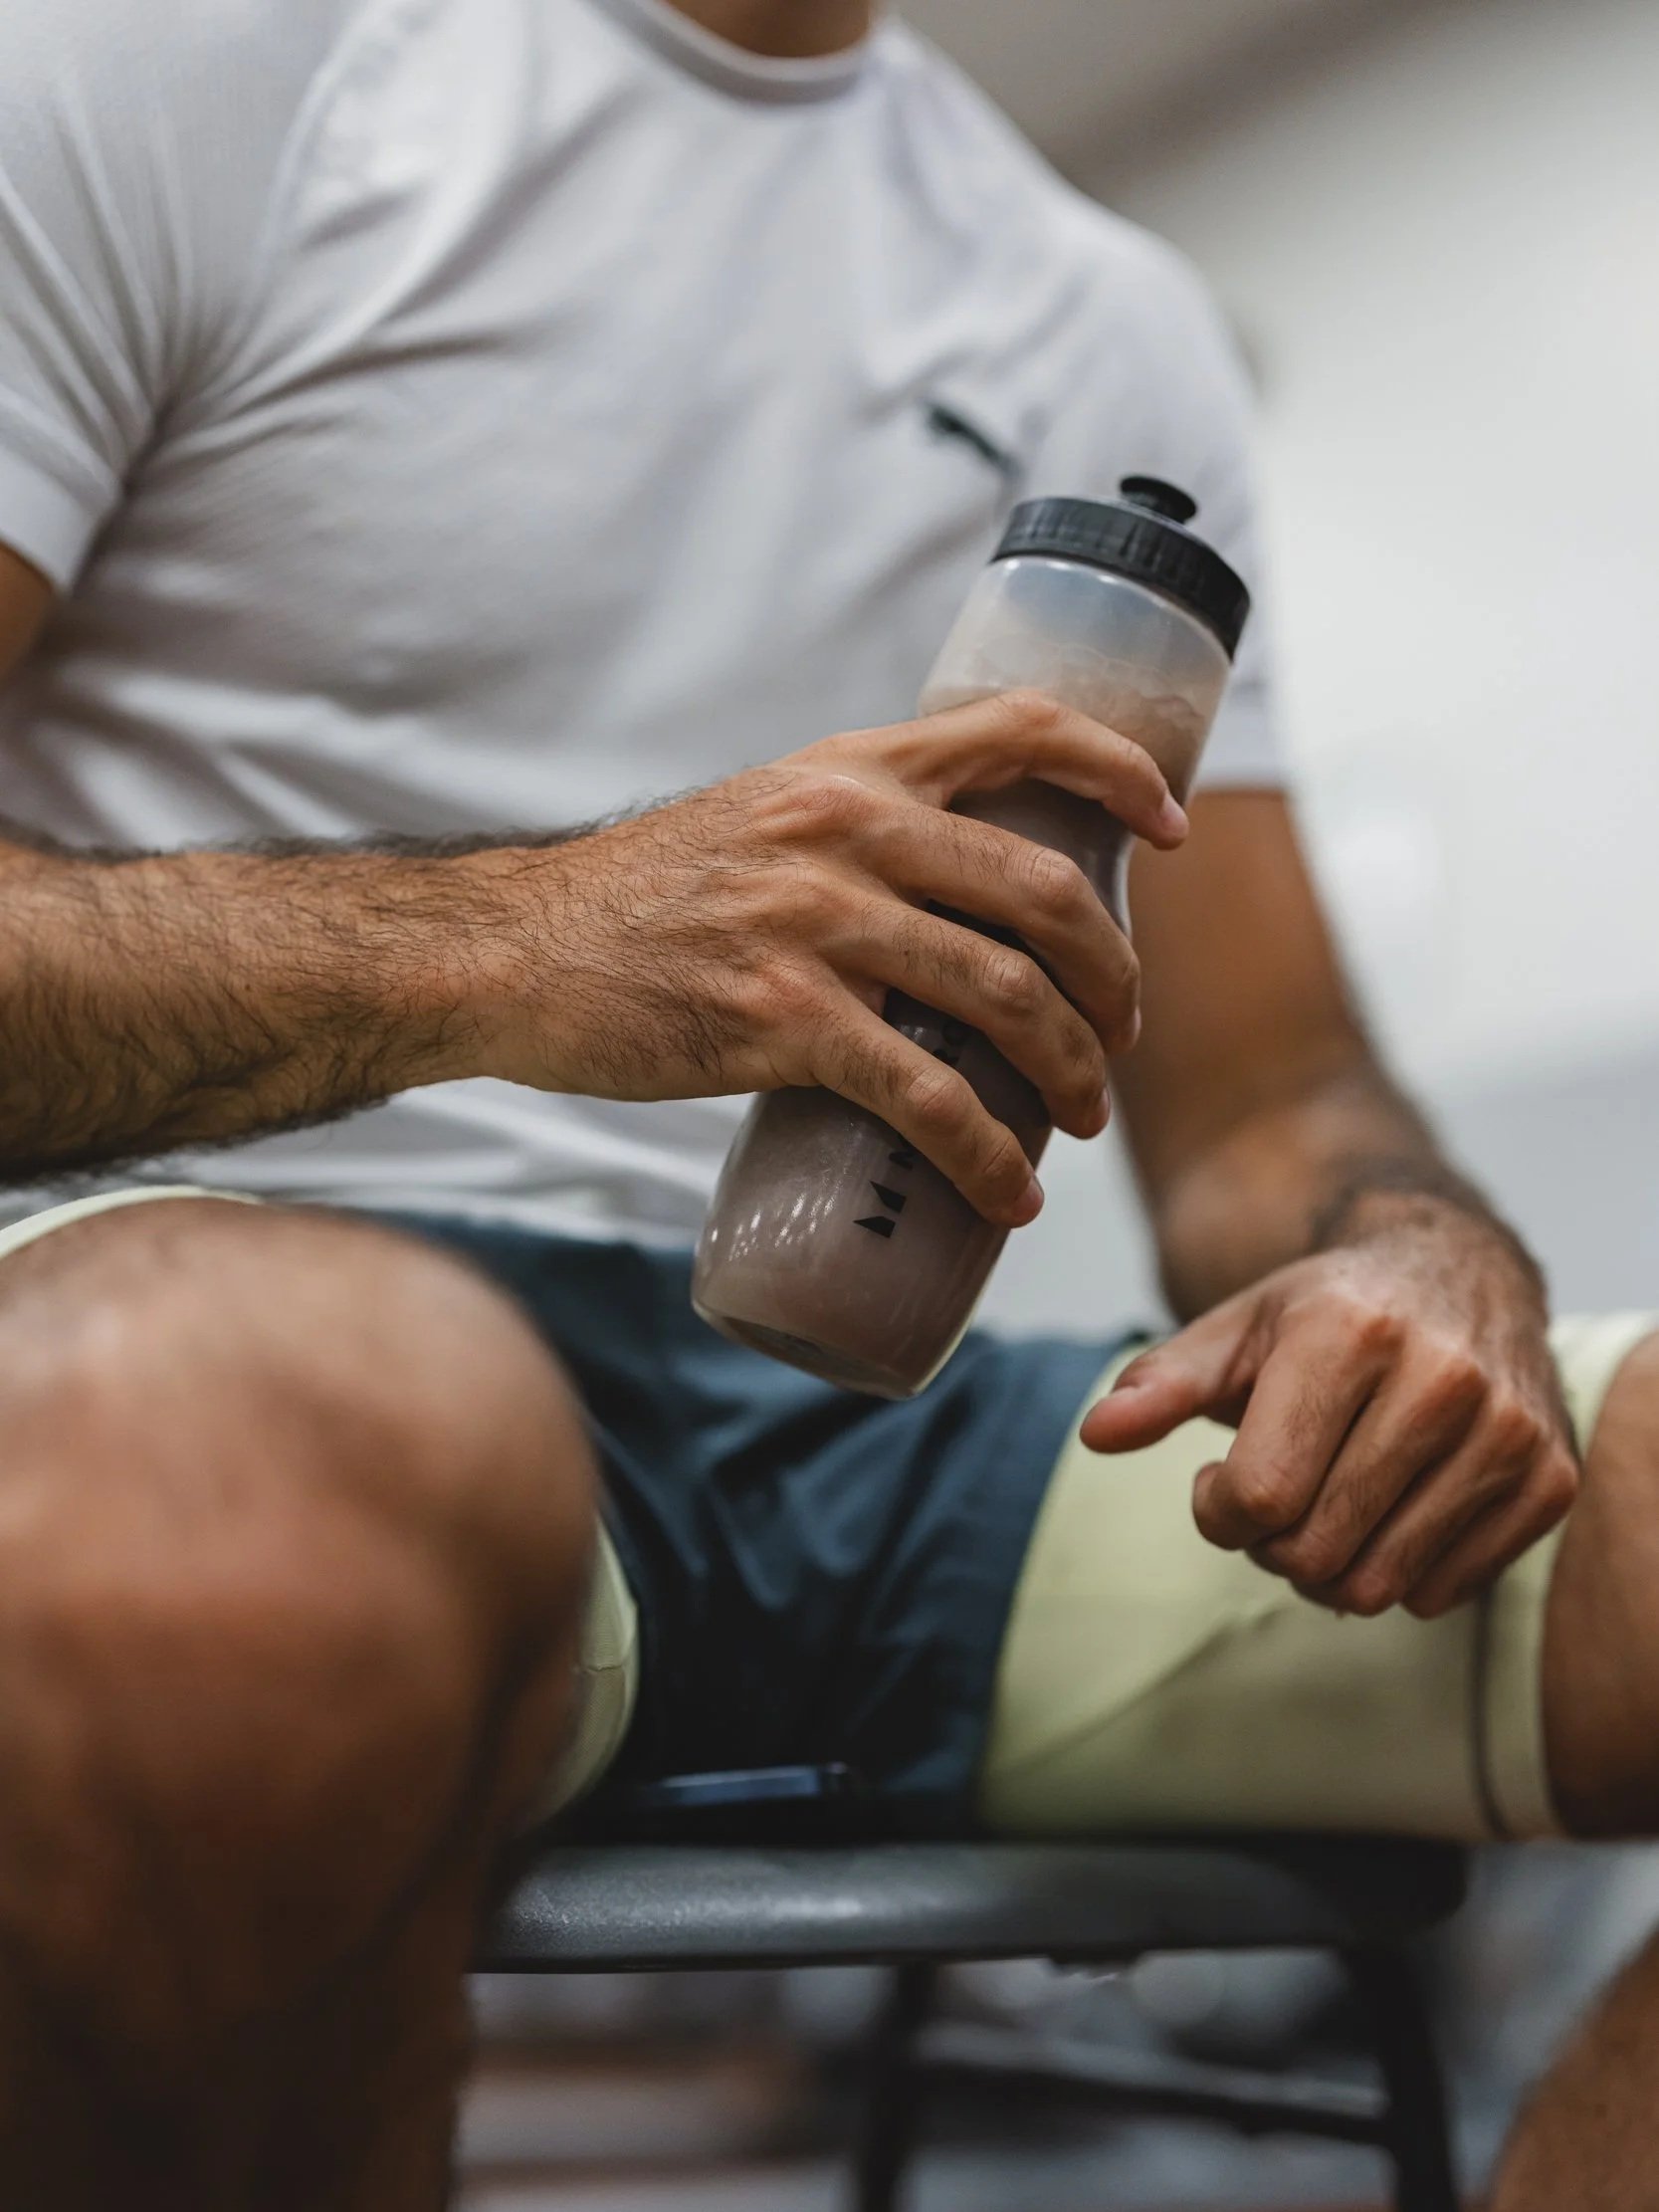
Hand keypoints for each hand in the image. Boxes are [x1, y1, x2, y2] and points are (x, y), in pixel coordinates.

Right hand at [465, 691, 1185, 1222]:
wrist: (516, 953)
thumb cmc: (639, 901)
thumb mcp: (756, 818)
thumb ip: (850, 837)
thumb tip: (950, 908)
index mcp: (849, 772)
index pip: (1020, 729)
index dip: (1120, 772)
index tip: (1168, 831)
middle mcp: (846, 830)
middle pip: (1042, 892)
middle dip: (1110, 976)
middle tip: (1119, 1036)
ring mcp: (817, 923)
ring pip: (1004, 997)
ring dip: (1070, 1072)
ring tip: (1079, 1119)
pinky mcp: (784, 1018)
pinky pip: (928, 1096)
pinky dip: (987, 1157)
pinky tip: (1010, 1195)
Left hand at [1080, 1203, 1578, 1617]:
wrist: (1458, 1271)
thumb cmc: (1329, 1312)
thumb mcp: (1236, 1330)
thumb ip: (1161, 1383)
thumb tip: (1097, 1433)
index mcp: (1348, 1334)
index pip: (1258, 1496)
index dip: (1217, 1510)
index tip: (1218, 1480)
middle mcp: (1440, 1379)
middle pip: (1313, 1550)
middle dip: (1270, 1543)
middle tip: (1277, 1494)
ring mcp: (1505, 1431)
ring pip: (1379, 1585)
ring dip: (1330, 1567)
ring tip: (1328, 1503)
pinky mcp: (1549, 1477)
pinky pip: (1443, 1593)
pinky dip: (1400, 1575)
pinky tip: (1392, 1510)